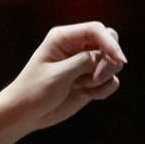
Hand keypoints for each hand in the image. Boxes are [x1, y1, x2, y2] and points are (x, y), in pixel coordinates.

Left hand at [1, 21, 126, 132]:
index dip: (110, 43)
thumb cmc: (34, 91)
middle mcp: (76, 46)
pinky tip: (88, 95)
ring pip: (113, 61)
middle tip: (95, 79)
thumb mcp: (59, 75)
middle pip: (109, 40)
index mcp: (63, 37)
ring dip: (104, 77)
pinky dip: (104, 89)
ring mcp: (84, 63)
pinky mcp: (90, 80)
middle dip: (109, 60)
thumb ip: (85, 62)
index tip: (119, 60)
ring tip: (83, 87)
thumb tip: (108, 56)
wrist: (25, 114)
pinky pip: (111, 80)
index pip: (96, 29)